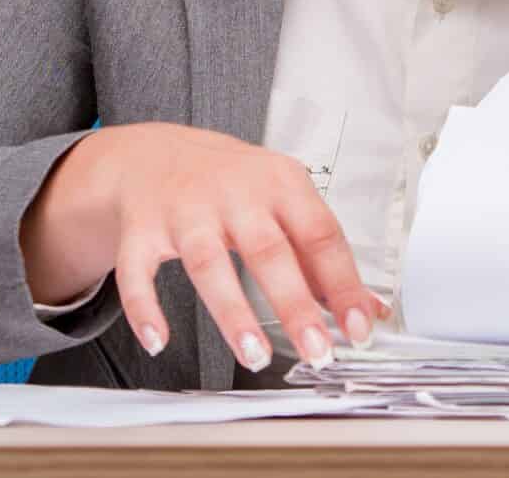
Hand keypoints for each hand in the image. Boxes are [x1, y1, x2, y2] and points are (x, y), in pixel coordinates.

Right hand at [18, 122, 386, 371]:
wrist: (153, 154)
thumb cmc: (231, 185)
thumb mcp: (283, 202)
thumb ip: (321, 257)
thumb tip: (368, 309)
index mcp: (280, 183)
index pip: (320, 234)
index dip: (343, 283)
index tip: (358, 328)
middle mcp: (234, 192)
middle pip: (269, 250)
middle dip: (294, 304)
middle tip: (316, 351)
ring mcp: (186, 209)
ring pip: (209, 263)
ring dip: (233, 312)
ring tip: (254, 355)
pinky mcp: (142, 227)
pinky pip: (139, 271)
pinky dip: (145, 308)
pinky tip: (160, 340)